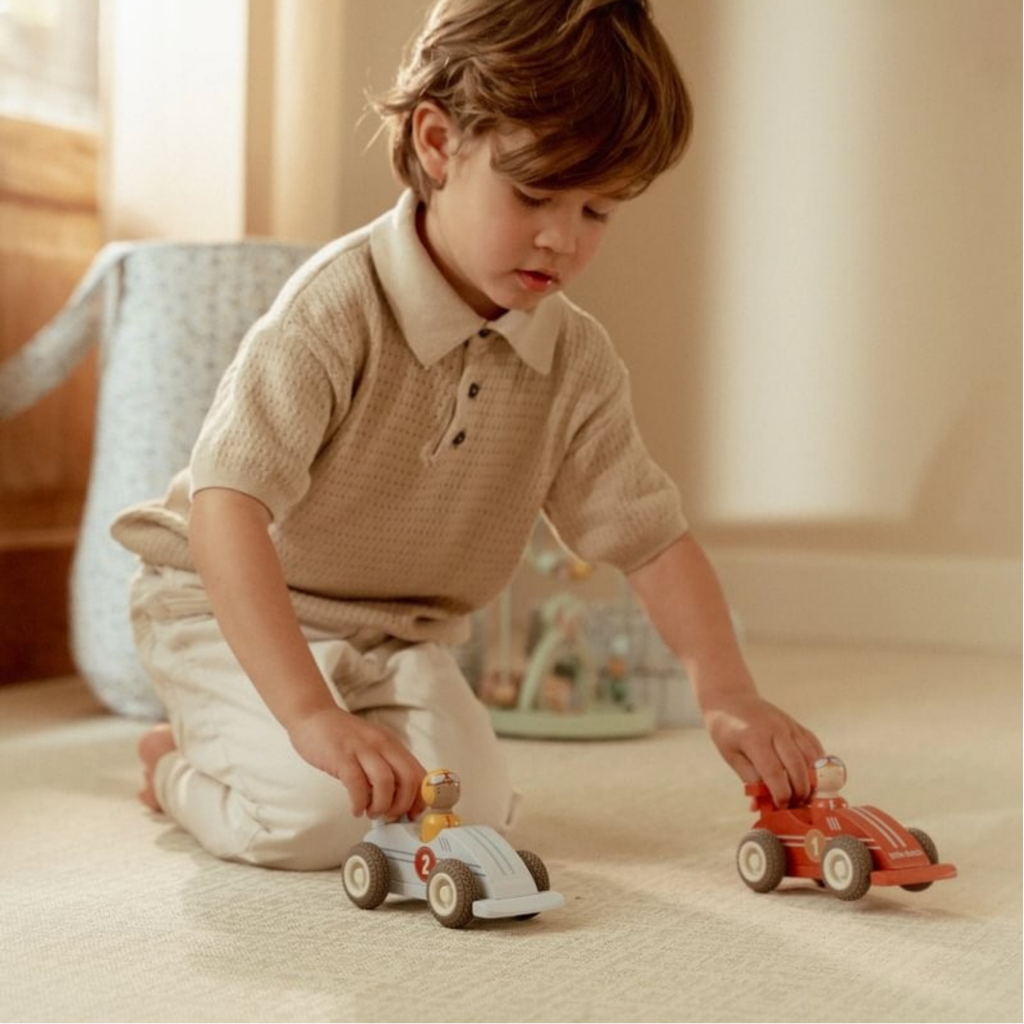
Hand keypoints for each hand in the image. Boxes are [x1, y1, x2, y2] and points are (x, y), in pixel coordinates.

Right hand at [287, 706, 426, 820]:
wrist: (313, 716)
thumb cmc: (342, 737)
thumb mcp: (372, 746)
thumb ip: (385, 767)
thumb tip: (396, 800)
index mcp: (392, 744)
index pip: (419, 772)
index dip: (420, 798)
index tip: (411, 814)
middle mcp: (382, 744)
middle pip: (408, 778)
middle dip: (402, 805)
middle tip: (389, 815)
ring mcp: (362, 749)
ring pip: (385, 782)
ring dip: (381, 805)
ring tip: (371, 812)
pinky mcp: (341, 756)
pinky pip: (357, 784)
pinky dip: (359, 803)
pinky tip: (355, 809)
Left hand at [701, 691, 823, 807]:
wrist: (731, 699)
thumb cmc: (727, 730)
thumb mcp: (732, 756)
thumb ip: (750, 780)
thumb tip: (761, 807)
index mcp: (754, 738)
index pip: (774, 772)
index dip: (781, 794)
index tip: (781, 807)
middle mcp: (775, 730)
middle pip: (797, 767)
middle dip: (800, 791)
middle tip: (795, 805)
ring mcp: (789, 725)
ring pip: (811, 758)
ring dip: (812, 780)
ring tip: (804, 795)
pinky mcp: (797, 725)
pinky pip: (814, 747)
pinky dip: (817, 765)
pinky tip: (812, 778)